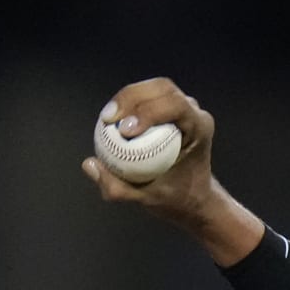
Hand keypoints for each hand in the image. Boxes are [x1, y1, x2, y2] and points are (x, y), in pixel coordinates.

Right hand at [81, 77, 263, 265]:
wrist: (193, 199)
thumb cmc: (176, 199)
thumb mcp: (148, 200)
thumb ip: (118, 188)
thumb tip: (89, 164)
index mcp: (199, 128)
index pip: (175, 105)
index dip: (147, 112)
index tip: (124, 130)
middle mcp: (195, 113)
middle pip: (162, 88)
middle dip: (131, 98)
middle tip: (108, 119)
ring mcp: (184, 109)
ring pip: (153, 88)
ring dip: (127, 98)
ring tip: (107, 119)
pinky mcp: (170, 110)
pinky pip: (146, 98)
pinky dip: (128, 104)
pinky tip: (112, 121)